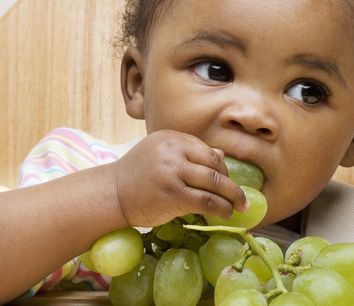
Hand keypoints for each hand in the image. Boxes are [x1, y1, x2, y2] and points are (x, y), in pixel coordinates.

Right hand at [112, 130, 248, 227]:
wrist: (111, 194)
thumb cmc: (136, 176)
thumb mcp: (160, 155)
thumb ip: (188, 153)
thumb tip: (222, 154)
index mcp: (170, 138)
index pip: (206, 150)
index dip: (221, 167)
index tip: (228, 180)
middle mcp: (172, 151)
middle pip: (214, 165)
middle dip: (232, 183)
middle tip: (242, 196)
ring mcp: (172, 172)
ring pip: (214, 183)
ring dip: (233, 197)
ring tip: (240, 207)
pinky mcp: (172, 195)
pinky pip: (206, 201)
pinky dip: (221, 209)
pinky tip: (227, 214)